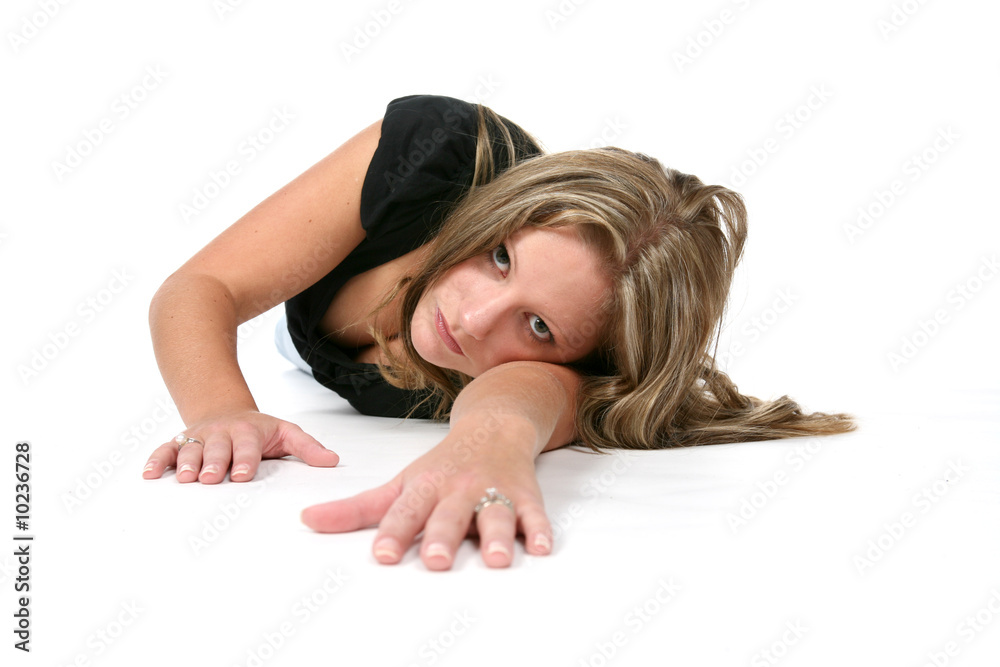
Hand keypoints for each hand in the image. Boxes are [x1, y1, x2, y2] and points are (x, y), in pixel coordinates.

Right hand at [142, 410, 338, 483]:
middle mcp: (221, 433)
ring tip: (182, 479)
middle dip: (214, 463)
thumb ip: (308, 447)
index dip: (245, 460)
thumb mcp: (287, 433)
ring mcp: (198, 438)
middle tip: (210, 479)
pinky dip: (155, 460)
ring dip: (184, 463)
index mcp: (248, 431)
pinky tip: (148, 475)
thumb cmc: (260, 431)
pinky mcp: (180, 443)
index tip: (242, 475)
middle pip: (216, 448)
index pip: (247, 446)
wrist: (227, 412)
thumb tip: (333, 461)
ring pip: (189, 449)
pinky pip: (164, 450)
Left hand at [299, 428, 553, 569]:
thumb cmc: (442, 464)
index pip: (406, 513)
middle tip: (437, 559)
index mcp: (425, 487)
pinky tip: (542, 547)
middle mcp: (458, 489)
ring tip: (496, 558)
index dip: (395, 533)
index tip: (384, 554)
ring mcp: (493, 490)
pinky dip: (540, 529)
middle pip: (451, 515)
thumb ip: (357, 508)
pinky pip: (534, 513)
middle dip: (445, 535)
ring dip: (497, 535)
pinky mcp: (524, 495)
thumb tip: (306, 520)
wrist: (495, 425)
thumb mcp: (401, 482)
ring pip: (495, 513)